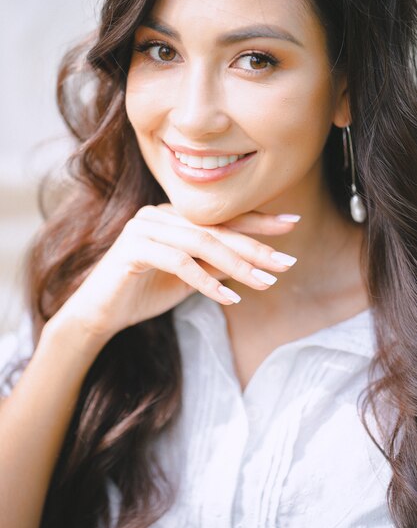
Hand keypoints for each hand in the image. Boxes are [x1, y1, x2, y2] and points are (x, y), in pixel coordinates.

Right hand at [49, 203, 298, 347]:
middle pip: (217, 229)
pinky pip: (178, 261)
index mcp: (174, 218)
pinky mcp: (133, 247)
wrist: (100, 312)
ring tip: (265, 282)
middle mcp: (160, 215)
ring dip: (237, 265)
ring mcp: (145, 227)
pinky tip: (228, 298)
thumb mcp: (189, 278)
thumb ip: (215, 264)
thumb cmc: (145, 292)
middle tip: (286, 262)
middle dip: (255, 246)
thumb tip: (256, 261)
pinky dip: (206, 281)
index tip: (292, 222)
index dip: (258, 220)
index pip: (221, 217)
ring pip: (201, 242)